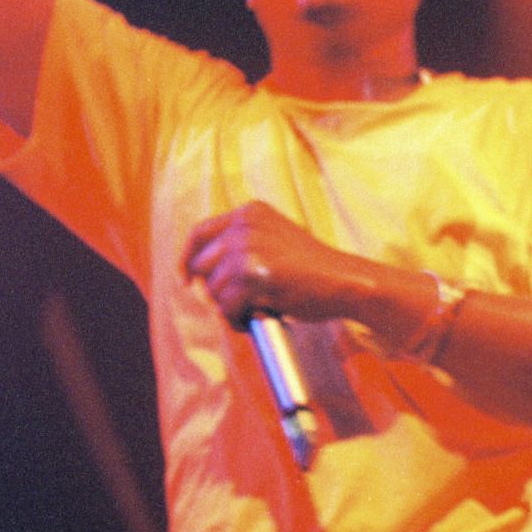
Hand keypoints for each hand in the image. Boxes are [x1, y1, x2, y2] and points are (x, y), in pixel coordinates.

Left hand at [182, 201, 363, 327]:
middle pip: (201, 266)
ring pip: (213, 290)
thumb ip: (242, 242)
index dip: (188, 259)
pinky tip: (264, 313)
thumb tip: (197, 267)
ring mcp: (248, 249)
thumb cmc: (312, 268)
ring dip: (232, 306)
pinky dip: (240, 319)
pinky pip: (227, 308)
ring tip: (261, 306)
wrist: (345, 280)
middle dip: (216, 289)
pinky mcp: (253, 277)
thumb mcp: (274, 238)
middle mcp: (246, 226)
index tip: (186, 279)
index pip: (199, 233)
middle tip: (243, 300)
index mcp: (251, 212)